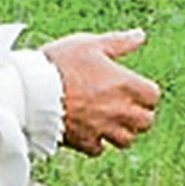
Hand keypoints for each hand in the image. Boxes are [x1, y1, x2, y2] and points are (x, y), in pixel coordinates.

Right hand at [40, 29, 160, 156]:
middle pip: (145, 122)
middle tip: (123, 106)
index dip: (145, 93)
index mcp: (124, 84)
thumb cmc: (60, 62)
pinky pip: (98, 150)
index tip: (133, 89)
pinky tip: (87, 131)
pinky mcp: (84, 142)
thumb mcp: (90, 44)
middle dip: (138, 115)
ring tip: (108, 121)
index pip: (153, 96)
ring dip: (121, 132)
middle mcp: (119, 110)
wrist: (31, 90)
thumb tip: (141, 35)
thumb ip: (119, 42)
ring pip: (126, 140)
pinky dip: (96, 143)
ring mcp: (102, 128)